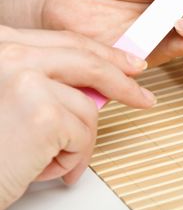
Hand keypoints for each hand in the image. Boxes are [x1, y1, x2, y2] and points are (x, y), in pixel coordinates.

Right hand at [0, 25, 154, 209]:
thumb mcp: (13, 98)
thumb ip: (48, 80)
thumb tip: (95, 86)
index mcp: (4, 44)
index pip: (68, 42)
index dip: (104, 54)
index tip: (127, 62)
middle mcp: (12, 55)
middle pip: (88, 62)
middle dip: (123, 82)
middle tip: (143, 97)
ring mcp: (28, 82)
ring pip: (88, 108)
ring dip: (77, 141)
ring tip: (47, 158)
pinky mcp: (44, 116)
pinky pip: (83, 135)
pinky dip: (69, 159)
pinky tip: (40, 167)